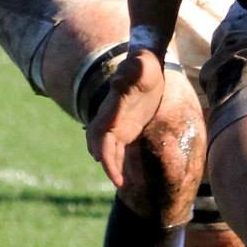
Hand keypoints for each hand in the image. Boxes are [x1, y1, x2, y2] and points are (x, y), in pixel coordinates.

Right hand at [86, 50, 165, 188]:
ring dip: (112, 165)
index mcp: (113, 107)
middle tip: (118, 182)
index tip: (106, 164)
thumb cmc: (144, 64)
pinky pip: (118, 147)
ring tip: (121, 183)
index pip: (103, 133)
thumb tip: (120, 77)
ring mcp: (117, 123)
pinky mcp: (126, 127)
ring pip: (108, 148)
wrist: (145, 62)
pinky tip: (125, 174)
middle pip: (101, 144)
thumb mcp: (142, 64)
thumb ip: (134, 69)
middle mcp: (111, 117)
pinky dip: (118, 160)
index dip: (103, 150)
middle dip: (107, 162)